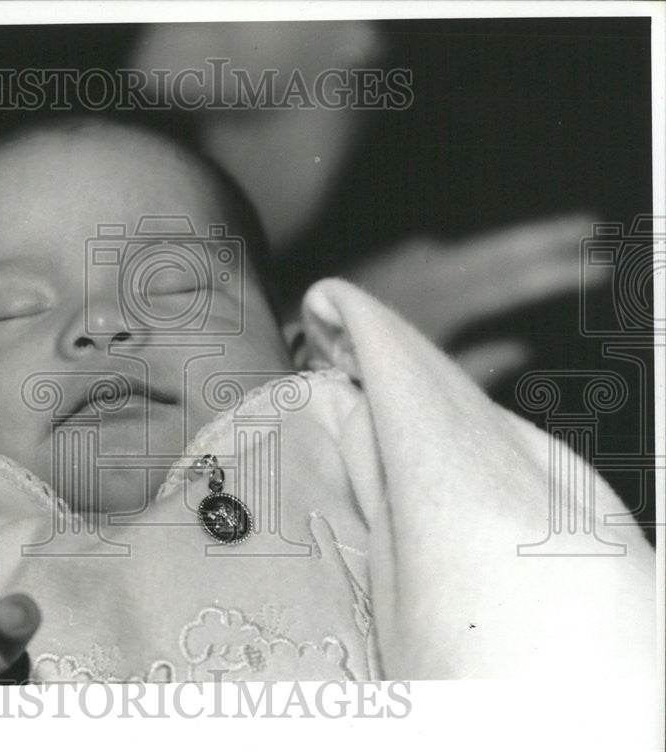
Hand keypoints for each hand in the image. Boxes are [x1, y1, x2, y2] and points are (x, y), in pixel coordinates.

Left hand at [346, 214, 600, 386]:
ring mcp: (407, 262)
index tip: (595, 265)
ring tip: (559, 238)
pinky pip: (446, 257)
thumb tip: (520, 348)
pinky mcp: (395, 262)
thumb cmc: (358, 373)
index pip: (509, 281)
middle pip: (497, 251)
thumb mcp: (419, 379)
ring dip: (514, 244)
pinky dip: (474, 257)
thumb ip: (475, 365)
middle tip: (590, 229)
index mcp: (436, 303)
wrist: (298, 345)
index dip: (554, 273)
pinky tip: (493, 258)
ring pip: (475, 249)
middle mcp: (423, 272)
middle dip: (545, 239)